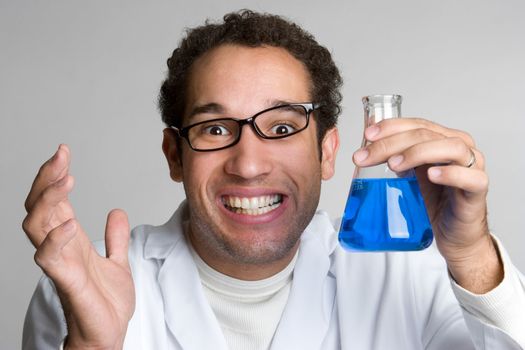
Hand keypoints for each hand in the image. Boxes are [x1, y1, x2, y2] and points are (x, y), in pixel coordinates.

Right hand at [22, 145, 134, 348]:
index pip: (55, 202)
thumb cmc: (106, 302)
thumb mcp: (118, 261)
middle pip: (39, 207)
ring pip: (36, 227)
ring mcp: (61, 264)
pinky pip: (50, 259)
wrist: (108, 334)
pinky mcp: (68, 283)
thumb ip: (115, 238)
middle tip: (60, 156)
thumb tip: (116, 212)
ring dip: (48, 201)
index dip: (54, 176)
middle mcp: (61, 248)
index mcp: (72, 240)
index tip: (64, 152)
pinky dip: (55, 239)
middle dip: (46, 179)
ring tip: (65, 180)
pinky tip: (69, 223)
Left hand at [353, 118, 502, 292]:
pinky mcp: (478, 189)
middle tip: (367, 157)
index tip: (368, 135)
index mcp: (441, 139)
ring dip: (418, 152)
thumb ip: (394, 158)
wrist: (454, 235)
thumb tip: (366, 143)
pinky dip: (451, 173)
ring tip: (394, 164)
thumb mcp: (408, 176)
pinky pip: (471, 177)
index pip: (416, 124)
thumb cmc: (434, 202)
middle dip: (392, 143)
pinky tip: (432, 174)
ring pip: (450, 147)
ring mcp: (472, 166)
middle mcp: (458, 147)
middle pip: (426, 134)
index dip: (391, 126)